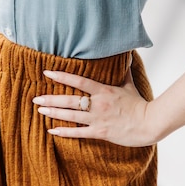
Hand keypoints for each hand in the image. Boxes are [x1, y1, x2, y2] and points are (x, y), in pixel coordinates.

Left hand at [32, 66, 156, 146]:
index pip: (79, 81)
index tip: (48, 72)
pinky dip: (64, 132)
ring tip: (40, 109)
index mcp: (104, 90)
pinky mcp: (100, 133)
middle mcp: (98, 104)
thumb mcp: (129, 84)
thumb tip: (127, 53)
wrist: (148, 123)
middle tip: (36, 97)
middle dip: (51, 98)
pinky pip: (78, 133)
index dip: (62, 76)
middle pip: (70, 100)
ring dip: (54, 112)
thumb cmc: (138, 103)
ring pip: (71, 116)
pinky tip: (52, 130)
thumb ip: (124, 69)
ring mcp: (98, 119)